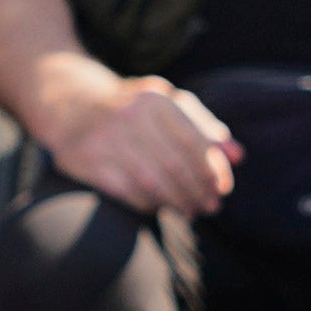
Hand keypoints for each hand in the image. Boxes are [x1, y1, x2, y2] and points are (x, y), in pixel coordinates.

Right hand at [44, 72, 237, 217]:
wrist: (72, 105)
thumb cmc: (133, 108)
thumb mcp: (168, 105)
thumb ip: (204, 127)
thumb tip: (238, 156)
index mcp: (156, 99)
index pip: (194, 140)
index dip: (213, 169)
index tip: (222, 189)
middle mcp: (130, 115)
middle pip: (175, 164)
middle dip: (197, 191)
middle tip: (209, 207)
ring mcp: (106, 138)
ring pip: (152, 181)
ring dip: (176, 202)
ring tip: (189, 211)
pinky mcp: (87, 160)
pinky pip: (126, 191)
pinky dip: (147, 203)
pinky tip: (158, 207)